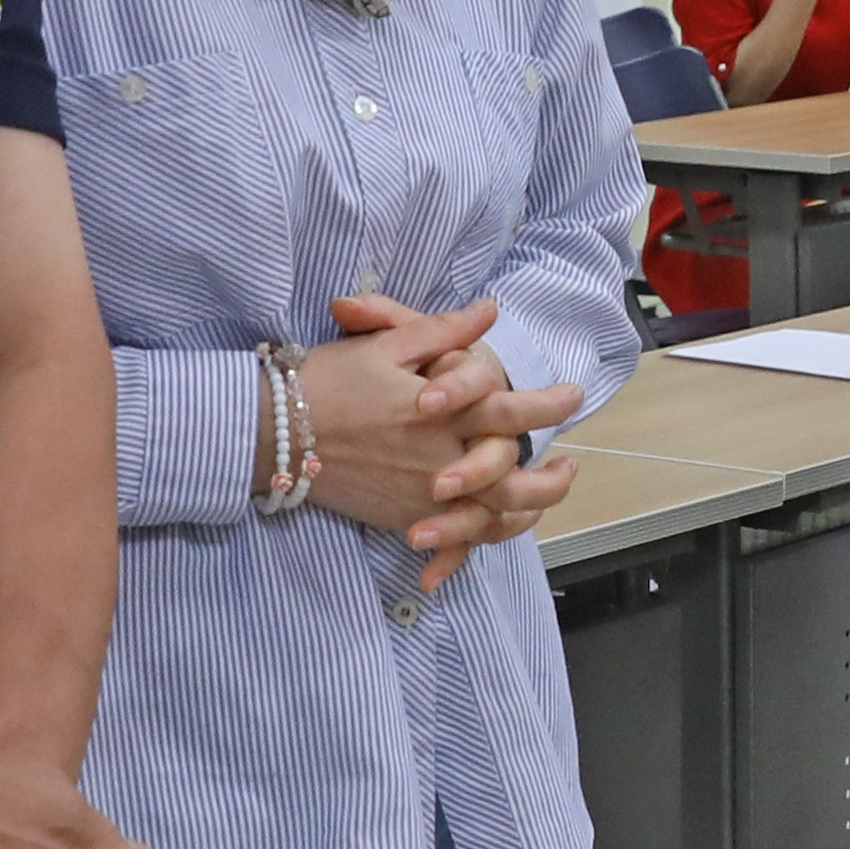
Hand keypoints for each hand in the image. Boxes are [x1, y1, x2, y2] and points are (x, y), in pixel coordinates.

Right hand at [305, 291, 588, 586]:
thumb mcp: (386, 344)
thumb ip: (443, 330)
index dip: (548, 403)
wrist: (274, 432)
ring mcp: (422, 495)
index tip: (575, 394)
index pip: (509, 409)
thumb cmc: (328, 381)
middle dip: (550, 475)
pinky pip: (453, 537)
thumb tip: (489, 311)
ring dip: (527, 508)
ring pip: (490, 514)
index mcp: (442, 412)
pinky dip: (481, 537)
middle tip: (572, 465)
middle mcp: (439, 459)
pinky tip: (499, 526)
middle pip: (511, 475)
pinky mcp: (401, 516)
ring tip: (543, 499)